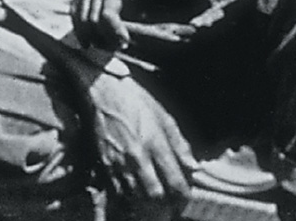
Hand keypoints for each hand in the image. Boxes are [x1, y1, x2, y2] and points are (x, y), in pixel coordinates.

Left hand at [72, 0, 171, 48]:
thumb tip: (126, 5)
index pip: (76, 9)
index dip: (87, 31)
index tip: (105, 42)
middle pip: (81, 20)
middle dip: (96, 40)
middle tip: (115, 47)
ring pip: (91, 23)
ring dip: (106, 40)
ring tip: (122, 44)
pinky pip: (107, 17)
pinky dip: (114, 33)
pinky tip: (126, 39)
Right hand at [84, 75, 199, 218]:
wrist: (103, 90)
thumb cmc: (136, 100)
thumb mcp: (164, 116)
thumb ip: (180, 144)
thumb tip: (192, 168)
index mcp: (156, 142)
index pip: (175, 183)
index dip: (183, 198)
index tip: (184, 199)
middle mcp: (138, 156)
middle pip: (156, 196)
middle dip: (166, 205)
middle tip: (171, 205)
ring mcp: (120, 162)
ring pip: (138, 198)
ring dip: (149, 204)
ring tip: (155, 201)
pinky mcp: (106, 165)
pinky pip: (120, 193)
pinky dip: (130, 198)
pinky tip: (136, 193)